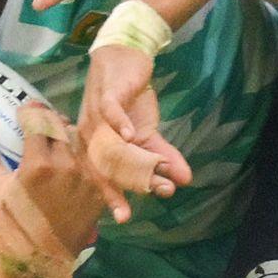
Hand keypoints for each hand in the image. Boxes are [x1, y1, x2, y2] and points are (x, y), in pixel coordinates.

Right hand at [0, 104, 103, 277]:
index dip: (31, 111)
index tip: (24, 111)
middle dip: (49, 121)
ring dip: (67, 137)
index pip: (39, 121)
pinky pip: (92, 164)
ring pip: (80, 143)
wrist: (38, 264)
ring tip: (54, 140)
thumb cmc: (9, 227)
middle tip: (38, 122)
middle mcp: (67, 167)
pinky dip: (80, 158)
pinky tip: (69, 161)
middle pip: (62, 128)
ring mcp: (86, 180)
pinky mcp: (98, 193)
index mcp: (39, 164)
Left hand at [80, 44, 192, 223]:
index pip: (102, 176)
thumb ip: (162, 156)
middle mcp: (92, 135)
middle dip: (118, 188)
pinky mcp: (107, 96)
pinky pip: (110, 112)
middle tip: (128, 212)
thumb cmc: (131, 99)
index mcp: (97, 146)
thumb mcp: (148, 132)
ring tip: (152, 180)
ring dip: (130, 163)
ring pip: (111, 145)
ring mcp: (97, 115)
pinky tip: (131, 136)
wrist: (126, 59)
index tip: (123, 219)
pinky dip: (119, 124)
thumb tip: (185, 180)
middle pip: (103, 166)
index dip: (112, 196)